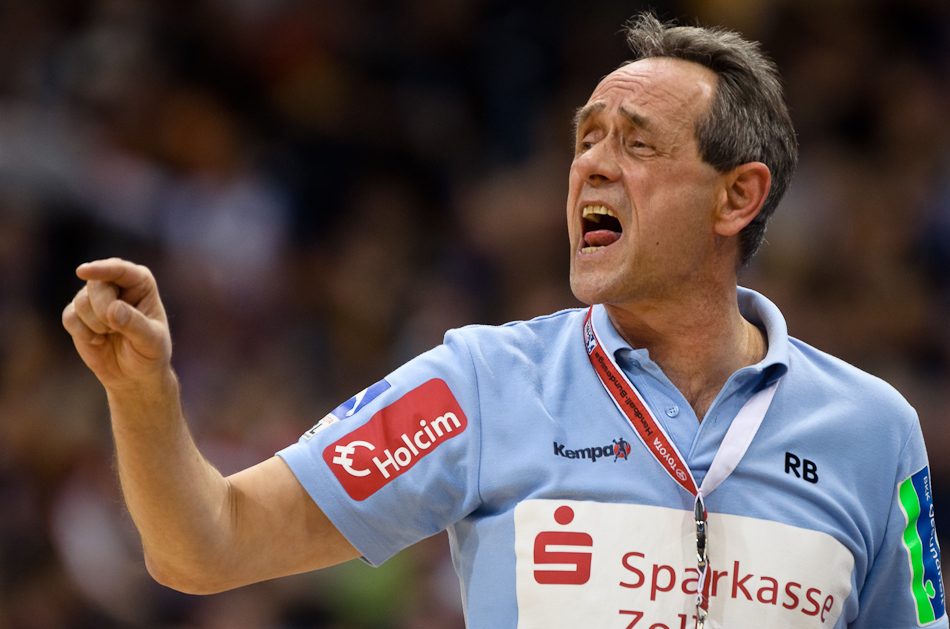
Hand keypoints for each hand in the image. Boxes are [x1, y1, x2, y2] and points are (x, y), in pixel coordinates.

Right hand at [62, 258, 172, 390]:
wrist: (134, 374)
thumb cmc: (149, 353)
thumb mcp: (151, 341)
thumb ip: (135, 324)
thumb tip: (112, 309)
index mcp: (141, 283)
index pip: (121, 270)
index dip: (102, 269)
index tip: (83, 271)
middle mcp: (116, 285)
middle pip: (96, 284)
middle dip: (102, 311)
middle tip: (115, 329)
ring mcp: (94, 298)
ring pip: (80, 301)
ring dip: (95, 324)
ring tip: (111, 334)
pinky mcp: (78, 315)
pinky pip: (69, 317)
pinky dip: (82, 332)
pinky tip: (98, 341)